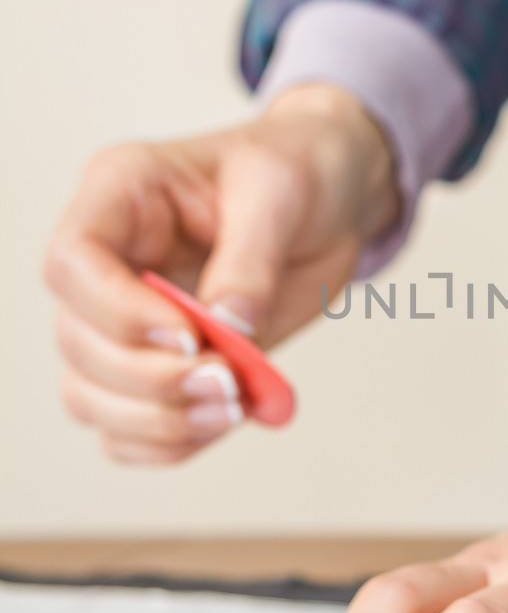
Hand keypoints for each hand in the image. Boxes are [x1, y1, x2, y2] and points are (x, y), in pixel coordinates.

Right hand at [43, 84, 397, 463]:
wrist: (331, 200)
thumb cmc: (298, 169)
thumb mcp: (282, 192)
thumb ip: (250, 261)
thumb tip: (227, 329)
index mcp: (120, 194)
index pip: (72, 262)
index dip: (118, 312)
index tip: (189, 334)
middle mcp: (108, 261)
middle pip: (77, 341)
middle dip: (151, 378)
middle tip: (228, 383)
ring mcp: (124, 318)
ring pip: (89, 395)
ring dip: (157, 419)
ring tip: (233, 407)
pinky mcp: (155, 363)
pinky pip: (126, 427)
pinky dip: (167, 442)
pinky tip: (221, 424)